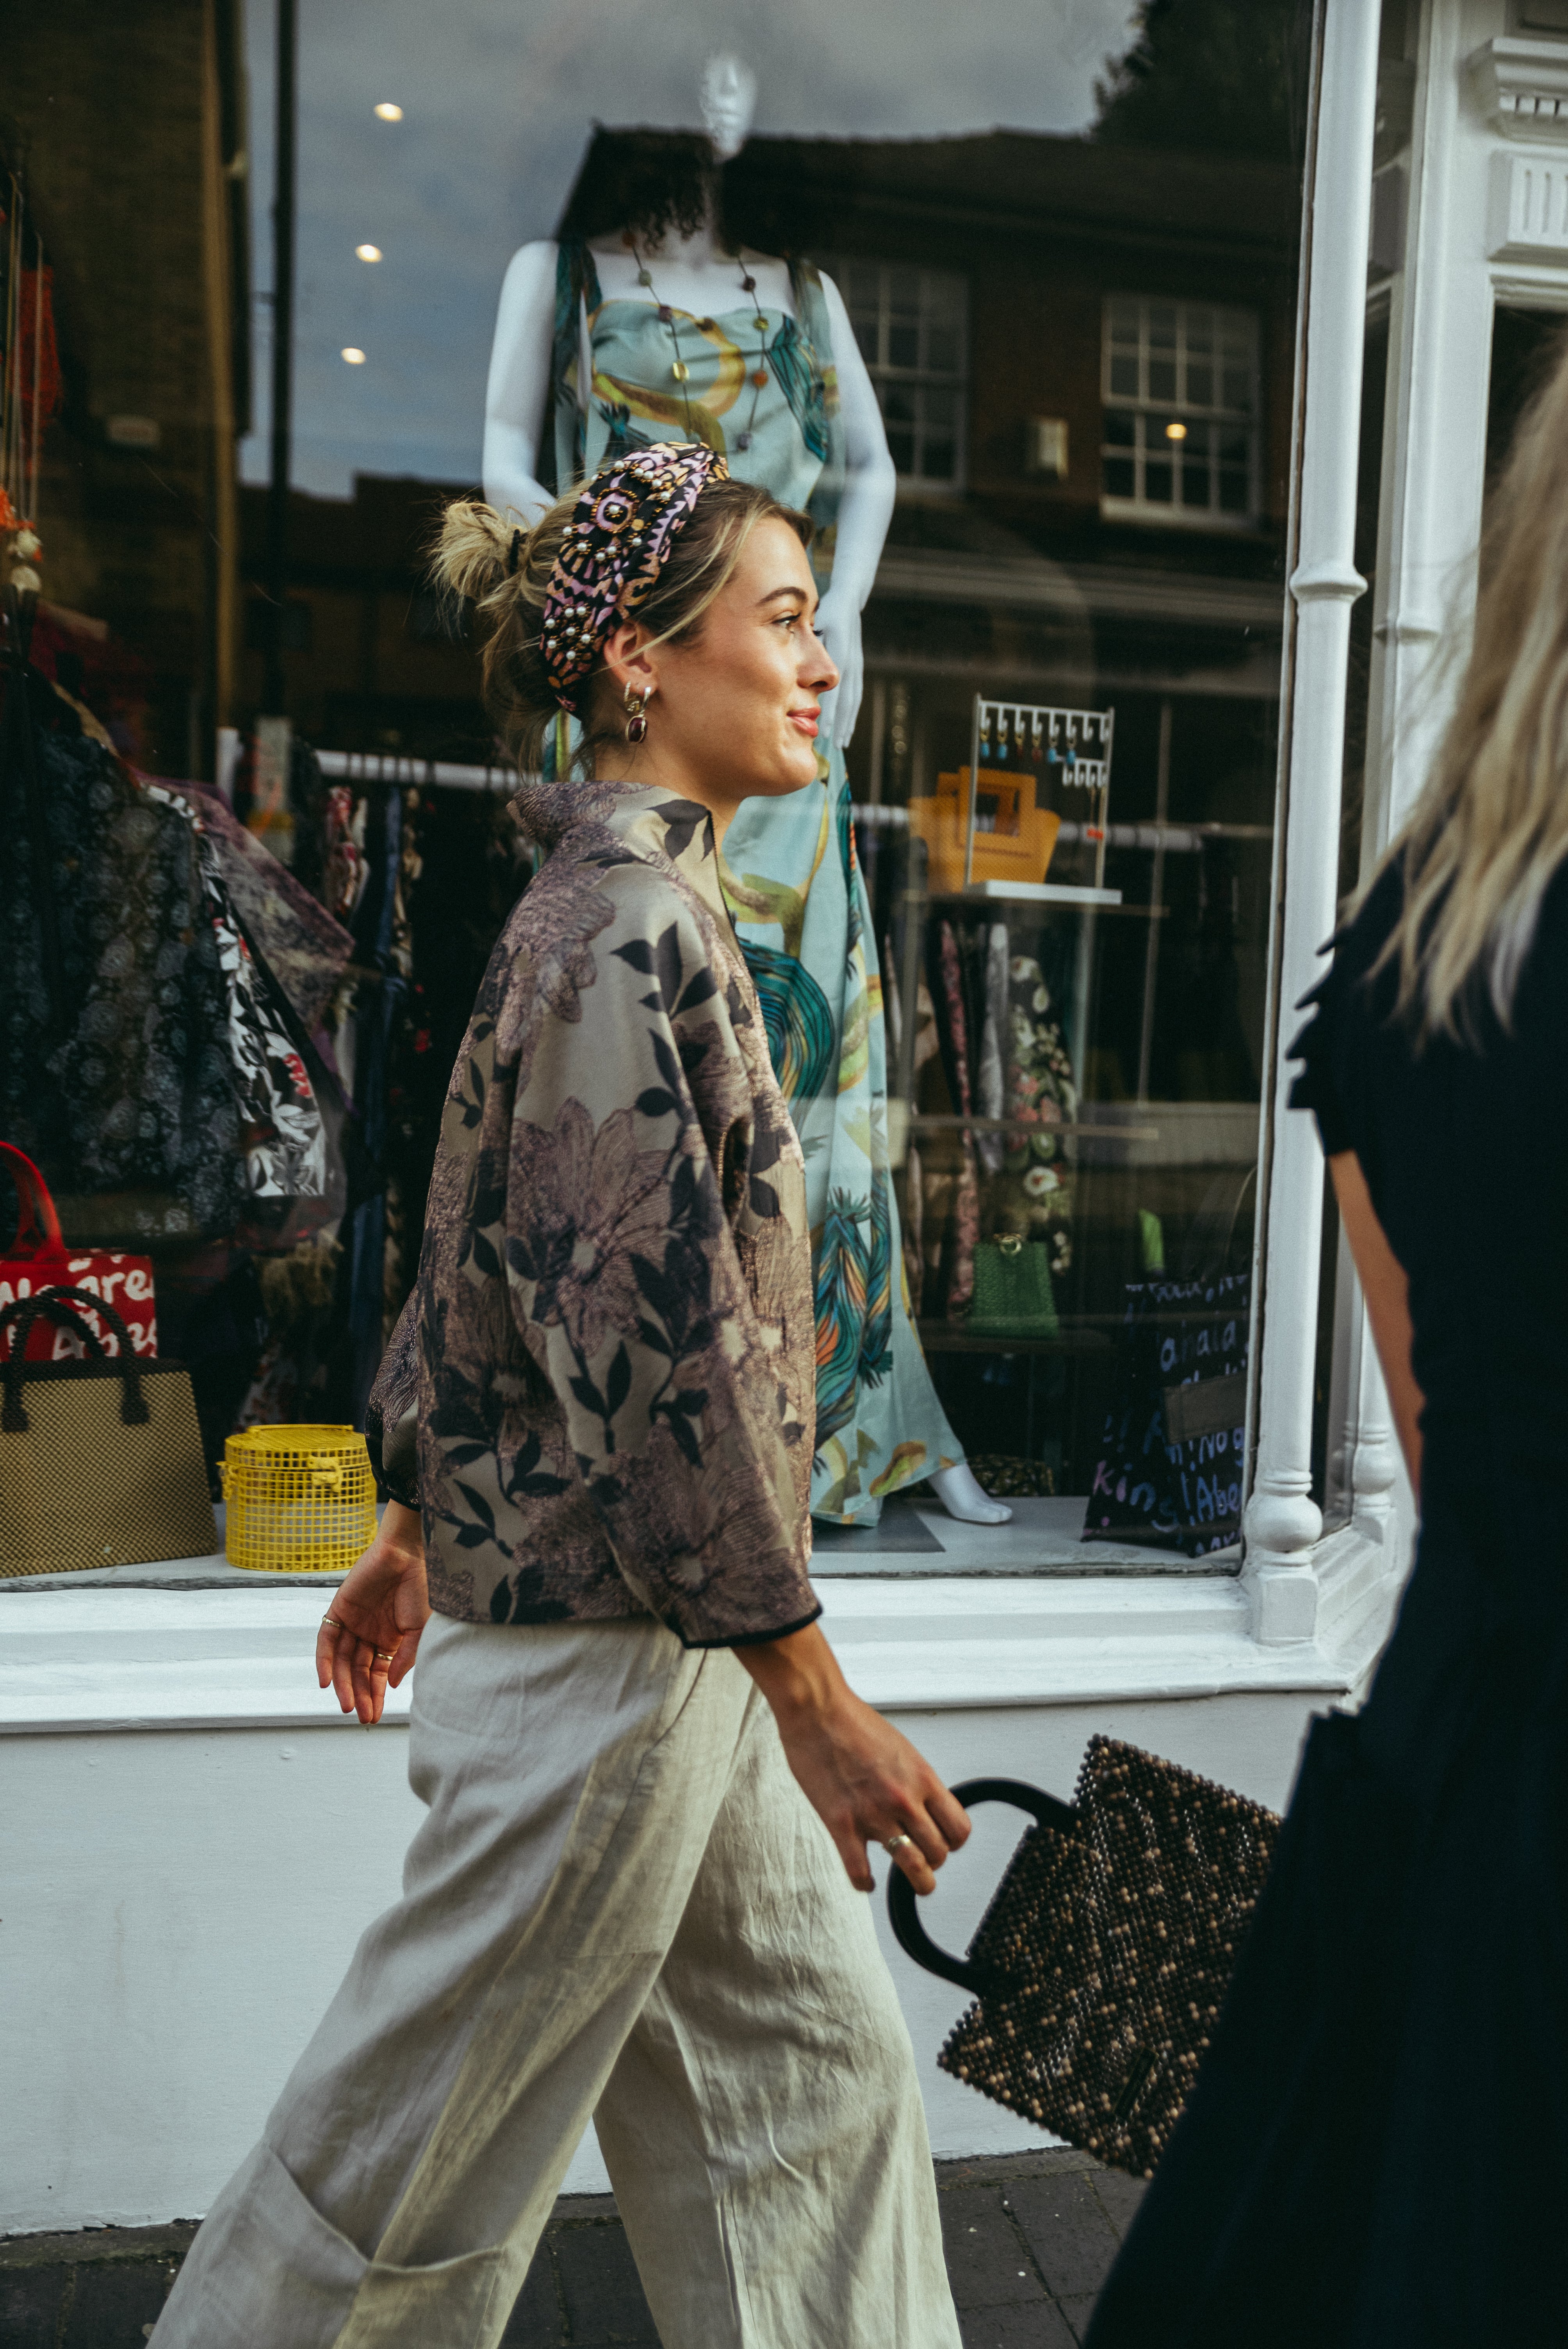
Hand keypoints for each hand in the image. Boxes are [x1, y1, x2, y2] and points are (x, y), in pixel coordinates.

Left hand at [315, 1501, 429, 1725]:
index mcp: (391, 1639)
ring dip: (343, 1684)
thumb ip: (406, 1656)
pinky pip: (326, 1640)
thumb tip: (395, 1684)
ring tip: (347, 1705)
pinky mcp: (338, 1611)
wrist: (407, 1552)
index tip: (374, 1716)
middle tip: (362, 1716)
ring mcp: (354, 1623)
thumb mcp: (420, 1628)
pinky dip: (324, 1661)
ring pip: (342, 1661)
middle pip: (359, 1672)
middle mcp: (370, 1634)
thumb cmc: (422, 1585)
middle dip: (361, 1695)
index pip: (379, 1675)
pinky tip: (326, 1681)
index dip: (376, 1696)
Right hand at [738, 1623, 969, 1893]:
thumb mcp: (901, 1748)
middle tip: (924, 1859)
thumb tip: (920, 1804)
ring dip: (916, 1880)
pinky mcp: (841, 1824)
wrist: (817, 1710)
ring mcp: (873, 1814)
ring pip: (911, 1867)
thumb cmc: (854, 1722)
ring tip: (913, 1881)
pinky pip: (859, 1871)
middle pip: (938, 1853)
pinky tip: (867, 1881)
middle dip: (934, 1861)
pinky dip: (865, 1883)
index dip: (953, 1841)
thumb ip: (914, 1780)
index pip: (959, 1828)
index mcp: (922, 1778)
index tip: (943, 1841)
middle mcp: (903, 1799)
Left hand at [813, 588, 863, 749]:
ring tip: (842, 742)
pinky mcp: (858, 666)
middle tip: (834, 745)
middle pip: (847, 699)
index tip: (824, 730)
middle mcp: (852, 661)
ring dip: (848, 722)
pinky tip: (847, 725)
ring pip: (854, 699)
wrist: (847, 600)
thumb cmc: (825, 611)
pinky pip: (856, 693)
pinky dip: (851, 712)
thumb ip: (812, 643)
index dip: (831, 712)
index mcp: (840, 653)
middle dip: (841, 724)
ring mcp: (857, 665)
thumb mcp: (817, 624)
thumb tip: (803, 667)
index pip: (836, 689)